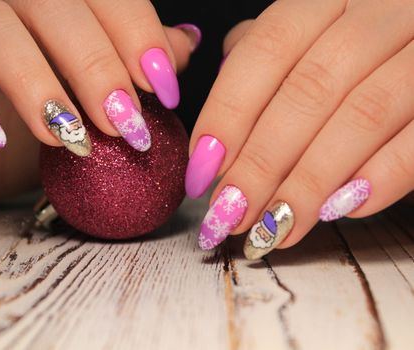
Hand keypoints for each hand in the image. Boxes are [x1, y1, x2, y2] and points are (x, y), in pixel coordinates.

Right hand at [0, 0, 195, 211]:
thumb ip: (132, 68)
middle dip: (95, 63)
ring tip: (66, 136)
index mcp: (51, 9)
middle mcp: (3, 6)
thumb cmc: (30, 126)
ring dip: (34, 81)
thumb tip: (185, 43)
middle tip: (124, 122)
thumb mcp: (91, 102)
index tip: (163, 87)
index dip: (136, 33)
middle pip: (49, 4)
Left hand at [188, 0, 413, 257]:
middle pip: (308, 91)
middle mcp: (381, 10)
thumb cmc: (371, 39)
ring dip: (309, 182)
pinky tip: (340, 210)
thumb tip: (223, 80)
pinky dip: (381, 177)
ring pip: (362, 116)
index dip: (228, 113)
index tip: (201, 170)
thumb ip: (272, 46)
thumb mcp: (320, 24)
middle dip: (261, 162)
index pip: (266, 49)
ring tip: (274, 228)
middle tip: (231, 214)